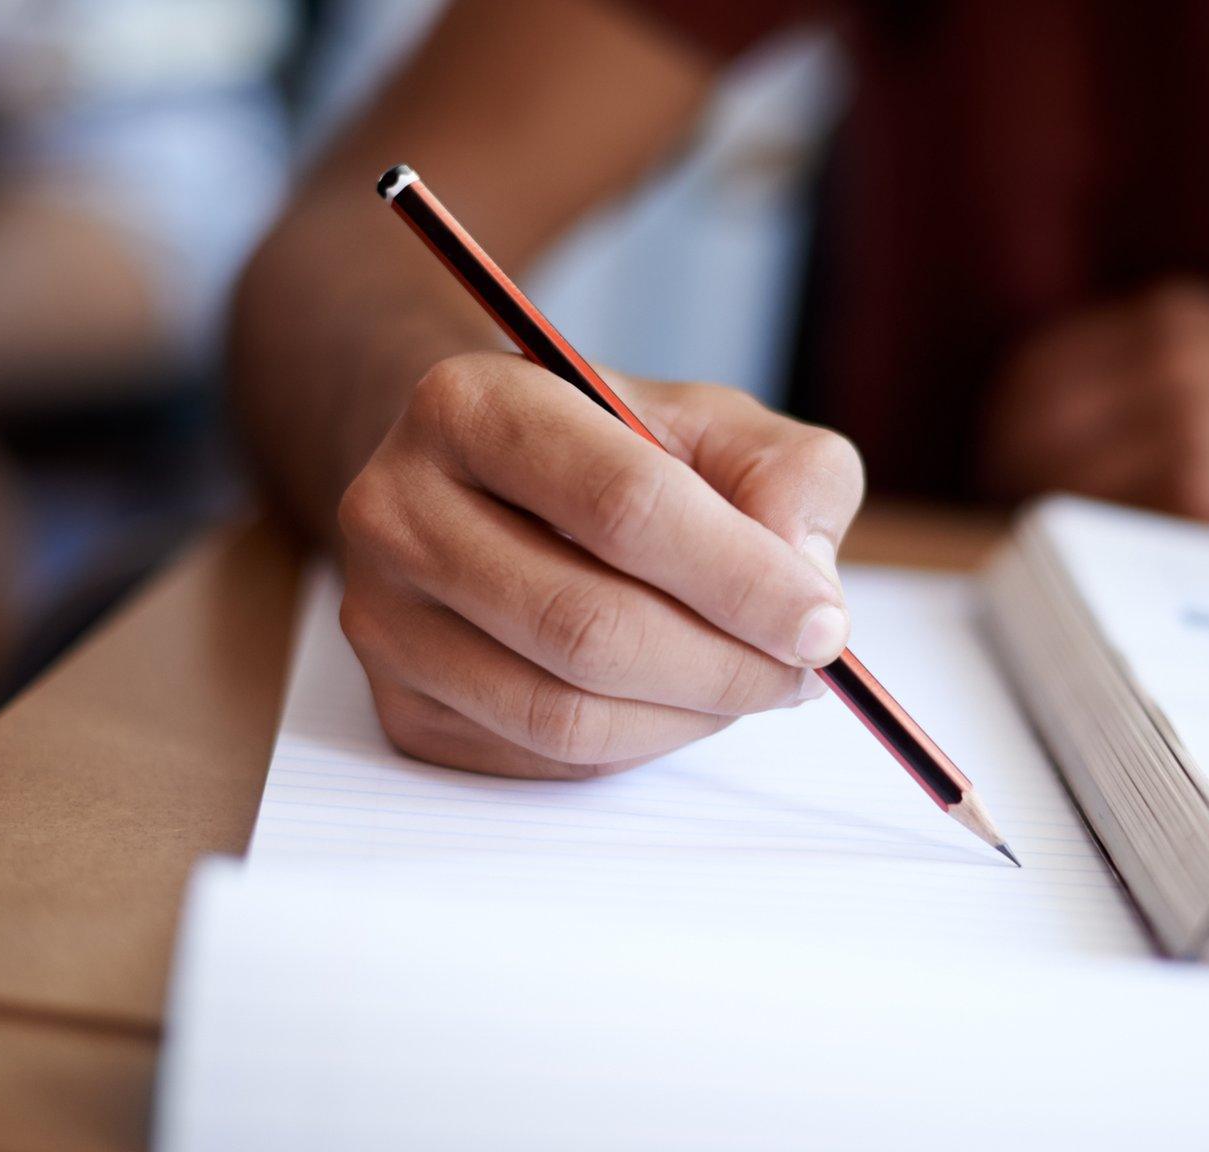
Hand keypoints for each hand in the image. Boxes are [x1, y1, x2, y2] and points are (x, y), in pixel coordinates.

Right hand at [337, 352, 862, 777]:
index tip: (824, 623)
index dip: (740, 578)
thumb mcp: (714, 424)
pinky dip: (639, 742)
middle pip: (588, 625)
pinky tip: (676, 698)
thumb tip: (805, 580)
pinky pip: (544, 757)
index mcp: (472, 404)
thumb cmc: (613, 450)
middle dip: (725, 664)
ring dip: (689, 716)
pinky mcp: (400, 706)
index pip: (622, 505)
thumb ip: (788, 474)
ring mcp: (384, 617)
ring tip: (751, 681)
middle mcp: (397, 507)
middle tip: (805, 670)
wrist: (489, 484)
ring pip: (563, 712)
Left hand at [981, 280, 1208, 545]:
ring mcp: (1183, 433)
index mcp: (1167, 318)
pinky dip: (1088, 552)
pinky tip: (1104, 569)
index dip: (1004, 427)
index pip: (1029, 372)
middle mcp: (1166, 364)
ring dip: (1042, 523)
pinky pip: (1105, 530)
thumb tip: (1030, 433)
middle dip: (1008, 480)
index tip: (1003, 465)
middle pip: (1025, 430)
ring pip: (1056, 485)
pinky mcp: (1201, 501)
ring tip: (1059, 551)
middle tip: (1015, 522)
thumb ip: (1138, 371)